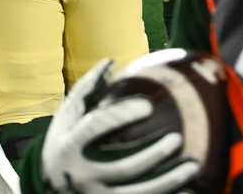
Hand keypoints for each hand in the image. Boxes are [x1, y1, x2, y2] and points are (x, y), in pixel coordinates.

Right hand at [41, 59, 199, 193]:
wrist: (49, 184)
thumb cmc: (63, 140)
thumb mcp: (67, 117)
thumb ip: (87, 90)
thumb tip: (110, 62)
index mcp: (70, 145)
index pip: (96, 128)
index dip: (121, 116)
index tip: (148, 106)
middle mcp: (83, 173)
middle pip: (124, 167)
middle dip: (153, 154)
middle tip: (177, 138)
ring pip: (139, 191)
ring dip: (170, 180)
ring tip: (194, 164)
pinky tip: (189, 191)